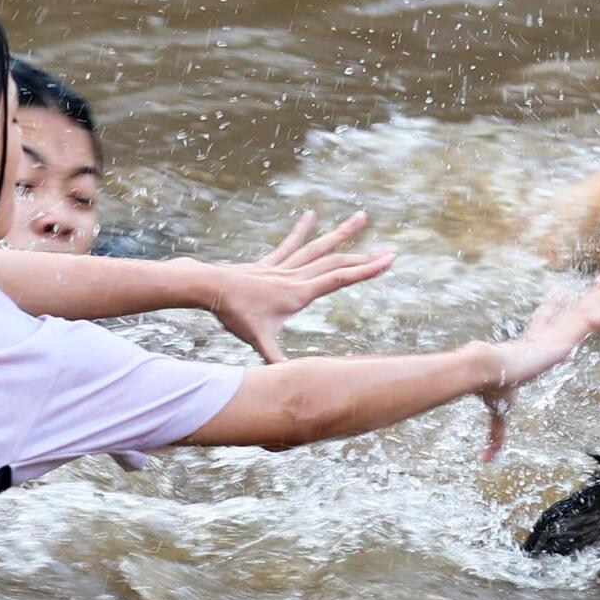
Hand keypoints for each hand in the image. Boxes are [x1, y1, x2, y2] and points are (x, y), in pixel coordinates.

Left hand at [201, 211, 394, 362]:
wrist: (210, 287)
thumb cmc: (235, 314)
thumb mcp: (258, 341)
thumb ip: (275, 362)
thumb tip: (289, 383)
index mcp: (298, 293)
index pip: (339, 279)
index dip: (366, 270)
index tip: (388, 260)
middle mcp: (295, 276)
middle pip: (336, 262)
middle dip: (364, 257)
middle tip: (389, 251)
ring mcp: (282, 267)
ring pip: (318, 248)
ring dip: (341, 234)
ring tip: (361, 217)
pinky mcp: (269, 264)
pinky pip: (290, 245)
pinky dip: (302, 231)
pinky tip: (311, 216)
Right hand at [480, 262, 599, 461]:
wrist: (487, 371)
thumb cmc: (491, 389)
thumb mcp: (499, 415)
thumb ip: (496, 436)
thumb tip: (486, 461)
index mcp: (532, 346)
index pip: (546, 322)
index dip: (553, 306)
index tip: (560, 291)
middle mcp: (549, 335)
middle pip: (577, 310)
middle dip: (593, 292)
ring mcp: (560, 333)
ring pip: (591, 308)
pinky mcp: (568, 336)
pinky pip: (597, 315)